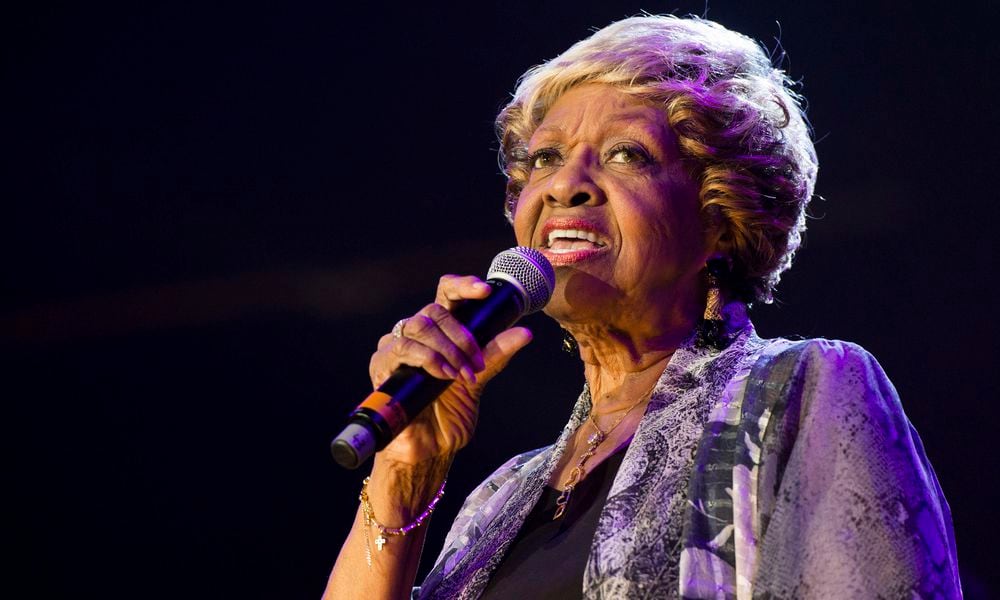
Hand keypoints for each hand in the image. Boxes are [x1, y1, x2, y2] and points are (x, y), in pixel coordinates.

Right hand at [369, 275, 532, 464]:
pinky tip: (441, 375)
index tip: (485, 291)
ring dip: (446, 349)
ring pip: (418, 326)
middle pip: (433, 310)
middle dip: (460, 335)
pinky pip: (401, 348)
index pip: (446, 295)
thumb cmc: (449, 415)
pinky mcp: (382, 365)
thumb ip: (496, 354)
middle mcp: (416, 335)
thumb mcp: (479, 380)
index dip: (463, 286)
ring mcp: (396, 348)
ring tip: (460, 374)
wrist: (430, 449)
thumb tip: (524, 332)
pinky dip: (427, 359)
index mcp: (440, 332)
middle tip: (475, 362)